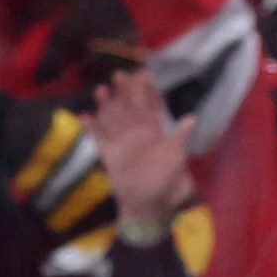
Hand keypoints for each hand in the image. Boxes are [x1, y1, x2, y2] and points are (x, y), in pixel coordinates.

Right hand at [90, 64, 195, 232]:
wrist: (150, 203)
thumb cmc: (167, 181)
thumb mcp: (178, 157)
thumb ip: (181, 137)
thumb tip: (192, 119)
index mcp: (155, 130)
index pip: (151, 105)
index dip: (147, 90)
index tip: (144, 73)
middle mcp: (137, 132)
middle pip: (129, 106)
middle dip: (125, 90)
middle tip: (119, 75)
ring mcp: (122, 141)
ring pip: (113, 117)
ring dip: (107, 105)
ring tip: (101, 91)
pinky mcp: (110, 154)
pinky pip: (99, 138)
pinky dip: (91, 128)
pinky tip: (84, 117)